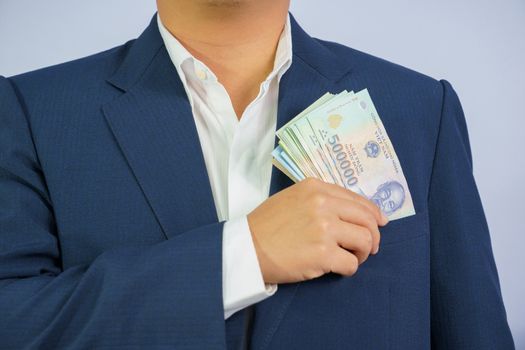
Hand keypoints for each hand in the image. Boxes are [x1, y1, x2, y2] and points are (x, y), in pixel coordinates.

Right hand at [247, 178, 388, 283]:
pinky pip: (351, 263)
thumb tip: (353, 212)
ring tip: (353, 257)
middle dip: (373, 235)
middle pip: (367, 219)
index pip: (357, 199)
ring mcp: (324, 228)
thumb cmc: (266, 224)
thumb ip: (321, 199)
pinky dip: (349, 268)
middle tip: (369, 247)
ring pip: (365, 240)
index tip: (381, 223)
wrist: (246, 247)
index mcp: (316, 187)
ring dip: (363, 252)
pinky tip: (338, 268)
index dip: (374, 213)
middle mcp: (323, 204)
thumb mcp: (292, 197)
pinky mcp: (322, 254)